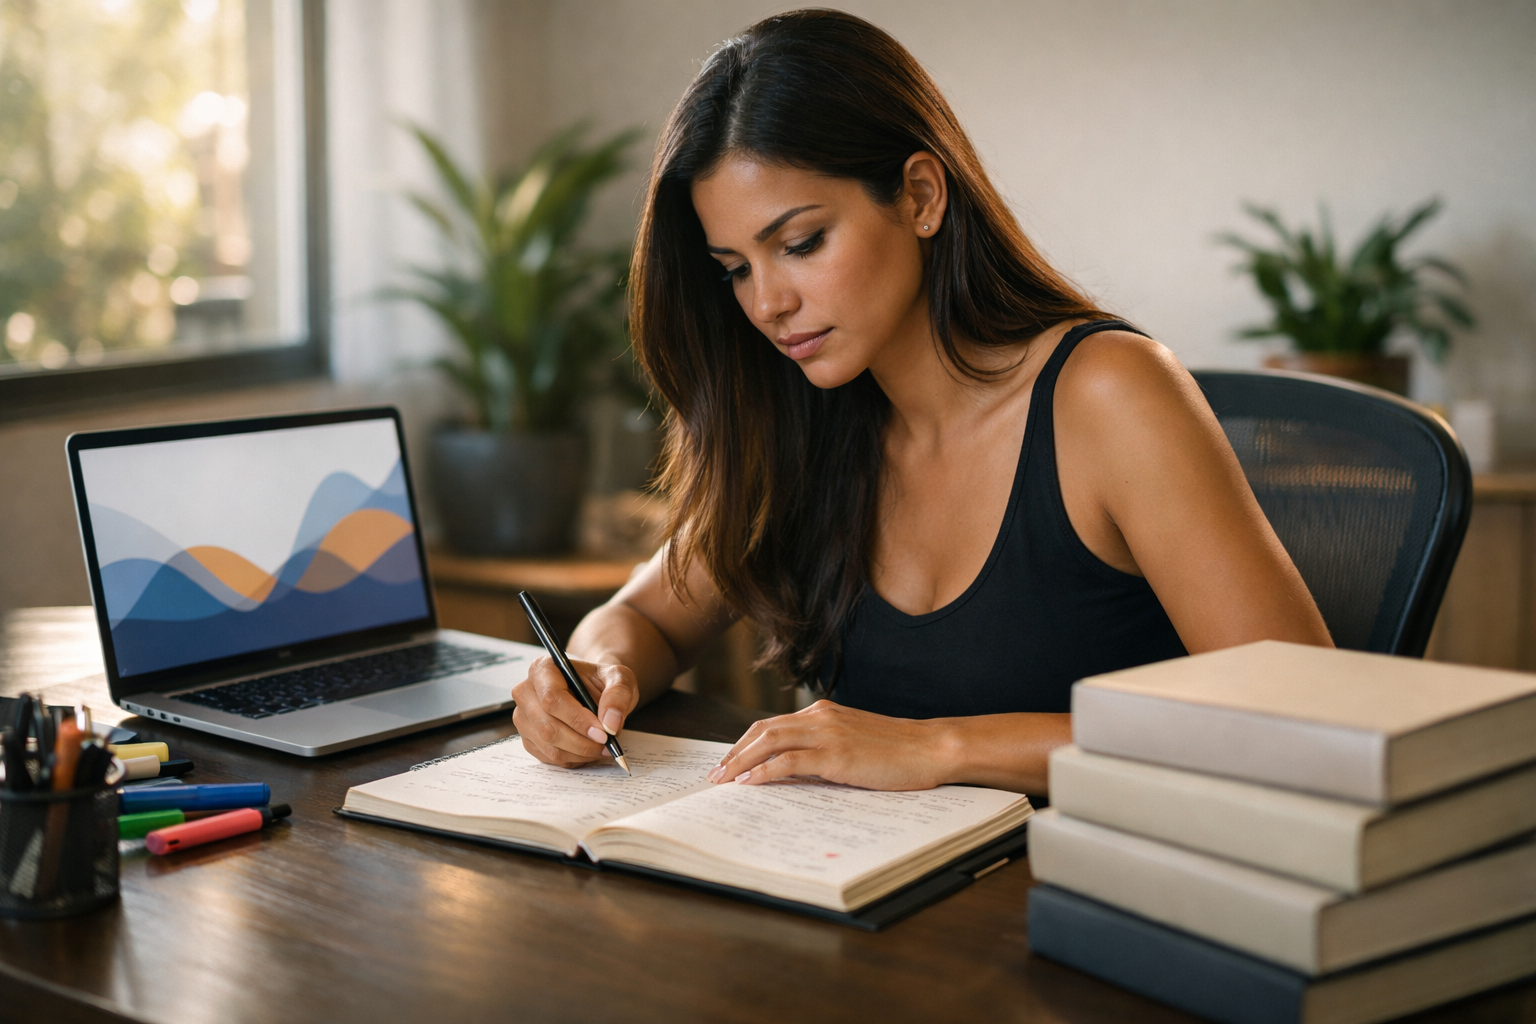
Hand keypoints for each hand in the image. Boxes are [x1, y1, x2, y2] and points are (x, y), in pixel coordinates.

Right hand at [512, 656, 638, 767]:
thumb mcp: (619, 678)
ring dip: (579, 753)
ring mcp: (524, 717)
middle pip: (547, 727)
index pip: (552, 699)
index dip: (577, 719)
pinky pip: (548, 757)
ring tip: (601, 747)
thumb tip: (610, 723)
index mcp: (543, 669)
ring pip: (548, 746)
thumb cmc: (602, 681)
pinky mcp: (528, 738)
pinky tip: (587, 750)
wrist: (595, 690)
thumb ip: (618, 695)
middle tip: (606, 744)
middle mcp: (526, 692)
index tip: (602, 732)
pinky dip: (572, 759)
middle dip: (581, 742)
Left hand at [706, 700, 951, 790]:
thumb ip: (825, 749)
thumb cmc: (898, 751)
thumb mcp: (855, 744)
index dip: (744, 744)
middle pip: (762, 730)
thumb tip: (794, 772)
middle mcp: (820, 717)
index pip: (772, 725)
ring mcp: (828, 734)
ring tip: (722, 781)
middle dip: (733, 753)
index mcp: (823, 713)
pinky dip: (764, 771)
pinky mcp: (836, 755)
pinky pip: (790, 761)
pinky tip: (750, 784)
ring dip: (740, 762)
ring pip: (769, 742)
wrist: (931, 748)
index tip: (728, 763)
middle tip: (714, 775)